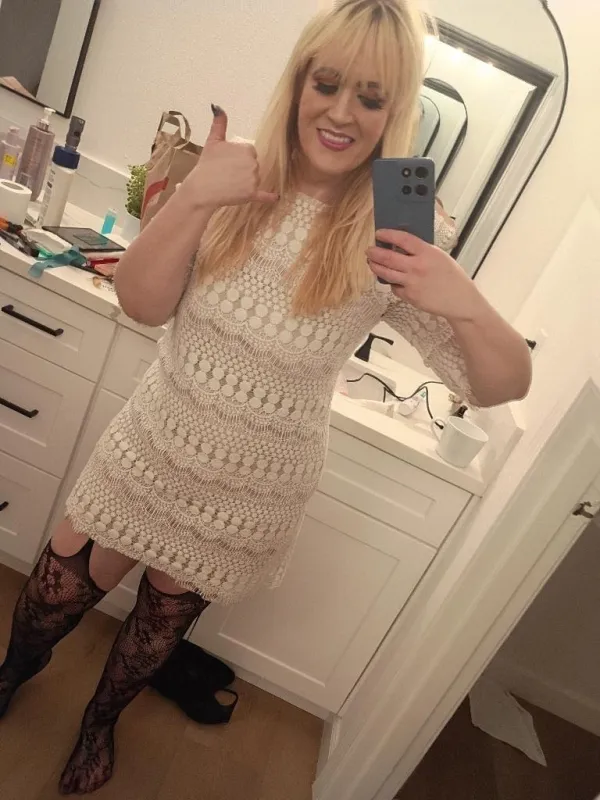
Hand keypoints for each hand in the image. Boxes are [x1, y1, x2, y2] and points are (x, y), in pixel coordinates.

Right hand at [180, 106, 278, 209]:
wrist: (201, 188)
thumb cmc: (206, 165)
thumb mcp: (213, 141)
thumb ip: (219, 123)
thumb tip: (217, 107)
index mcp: (247, 148)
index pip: (249, 154)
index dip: (238, 159)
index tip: (227, 163)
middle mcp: (254, 163)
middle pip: (253, 167)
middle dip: (242, 171)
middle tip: (226, 174)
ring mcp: (254, 179)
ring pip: (254, 180)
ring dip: (245, 183)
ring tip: (229, 184)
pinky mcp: (251, 194)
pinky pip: (264, 195)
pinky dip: (270, 197)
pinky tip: (276, 197)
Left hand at [367, 229, 484, 320]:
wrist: (460, 300)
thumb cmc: (452, 276)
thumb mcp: (439, 256)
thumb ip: (421, 251)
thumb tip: (401, 245)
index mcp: (427, 253)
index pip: (402, 239)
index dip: (388, 234)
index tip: (379, 233)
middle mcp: (417, 267)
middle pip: (388, 258)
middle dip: (375, 253)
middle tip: (369, 250)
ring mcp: (412, 283)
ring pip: (386, 274)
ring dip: (375, 267)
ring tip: (371, 263)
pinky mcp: (409, 296)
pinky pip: (394, 287)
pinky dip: (392, 282)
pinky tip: (392, 279)